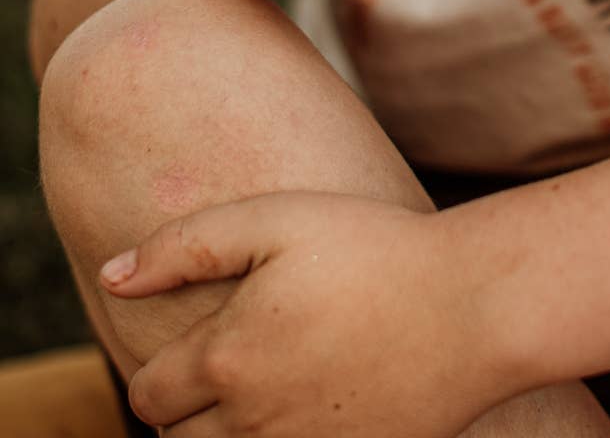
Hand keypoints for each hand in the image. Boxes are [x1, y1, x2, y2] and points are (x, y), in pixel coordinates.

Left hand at [101, 192, 511, 436]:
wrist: (473, 306)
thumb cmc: (376, 247)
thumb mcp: (279, 219)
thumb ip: (185, 245)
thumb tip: (111, 277)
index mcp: (225, 359)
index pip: (147, 393)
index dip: (160, 372)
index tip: (199, 346)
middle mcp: (250, 421)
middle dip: (188, 412)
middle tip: (235, 368)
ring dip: (227, 437)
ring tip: (267, 390)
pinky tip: (308, 408)